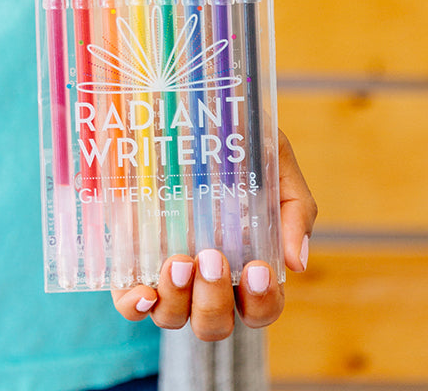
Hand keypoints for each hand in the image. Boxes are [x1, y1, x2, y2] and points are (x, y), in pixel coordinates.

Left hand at [111, 128, 315, 335]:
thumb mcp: (275, 159)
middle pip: (215, 322)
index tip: (258, 269)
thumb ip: (294, 207)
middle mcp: (206, 278)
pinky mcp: (131, 259)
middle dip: (215, 300)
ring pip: (173, 317)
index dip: (262, 301)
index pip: (260, 307)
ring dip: (177, 300)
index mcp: (246, 262)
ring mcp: (167, 272)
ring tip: (178, 261)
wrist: (183, 106)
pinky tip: (141, 291)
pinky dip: (135, 307)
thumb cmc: (237, 138)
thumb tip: (297, 263)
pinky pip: (130, 303)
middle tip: (211, 256)